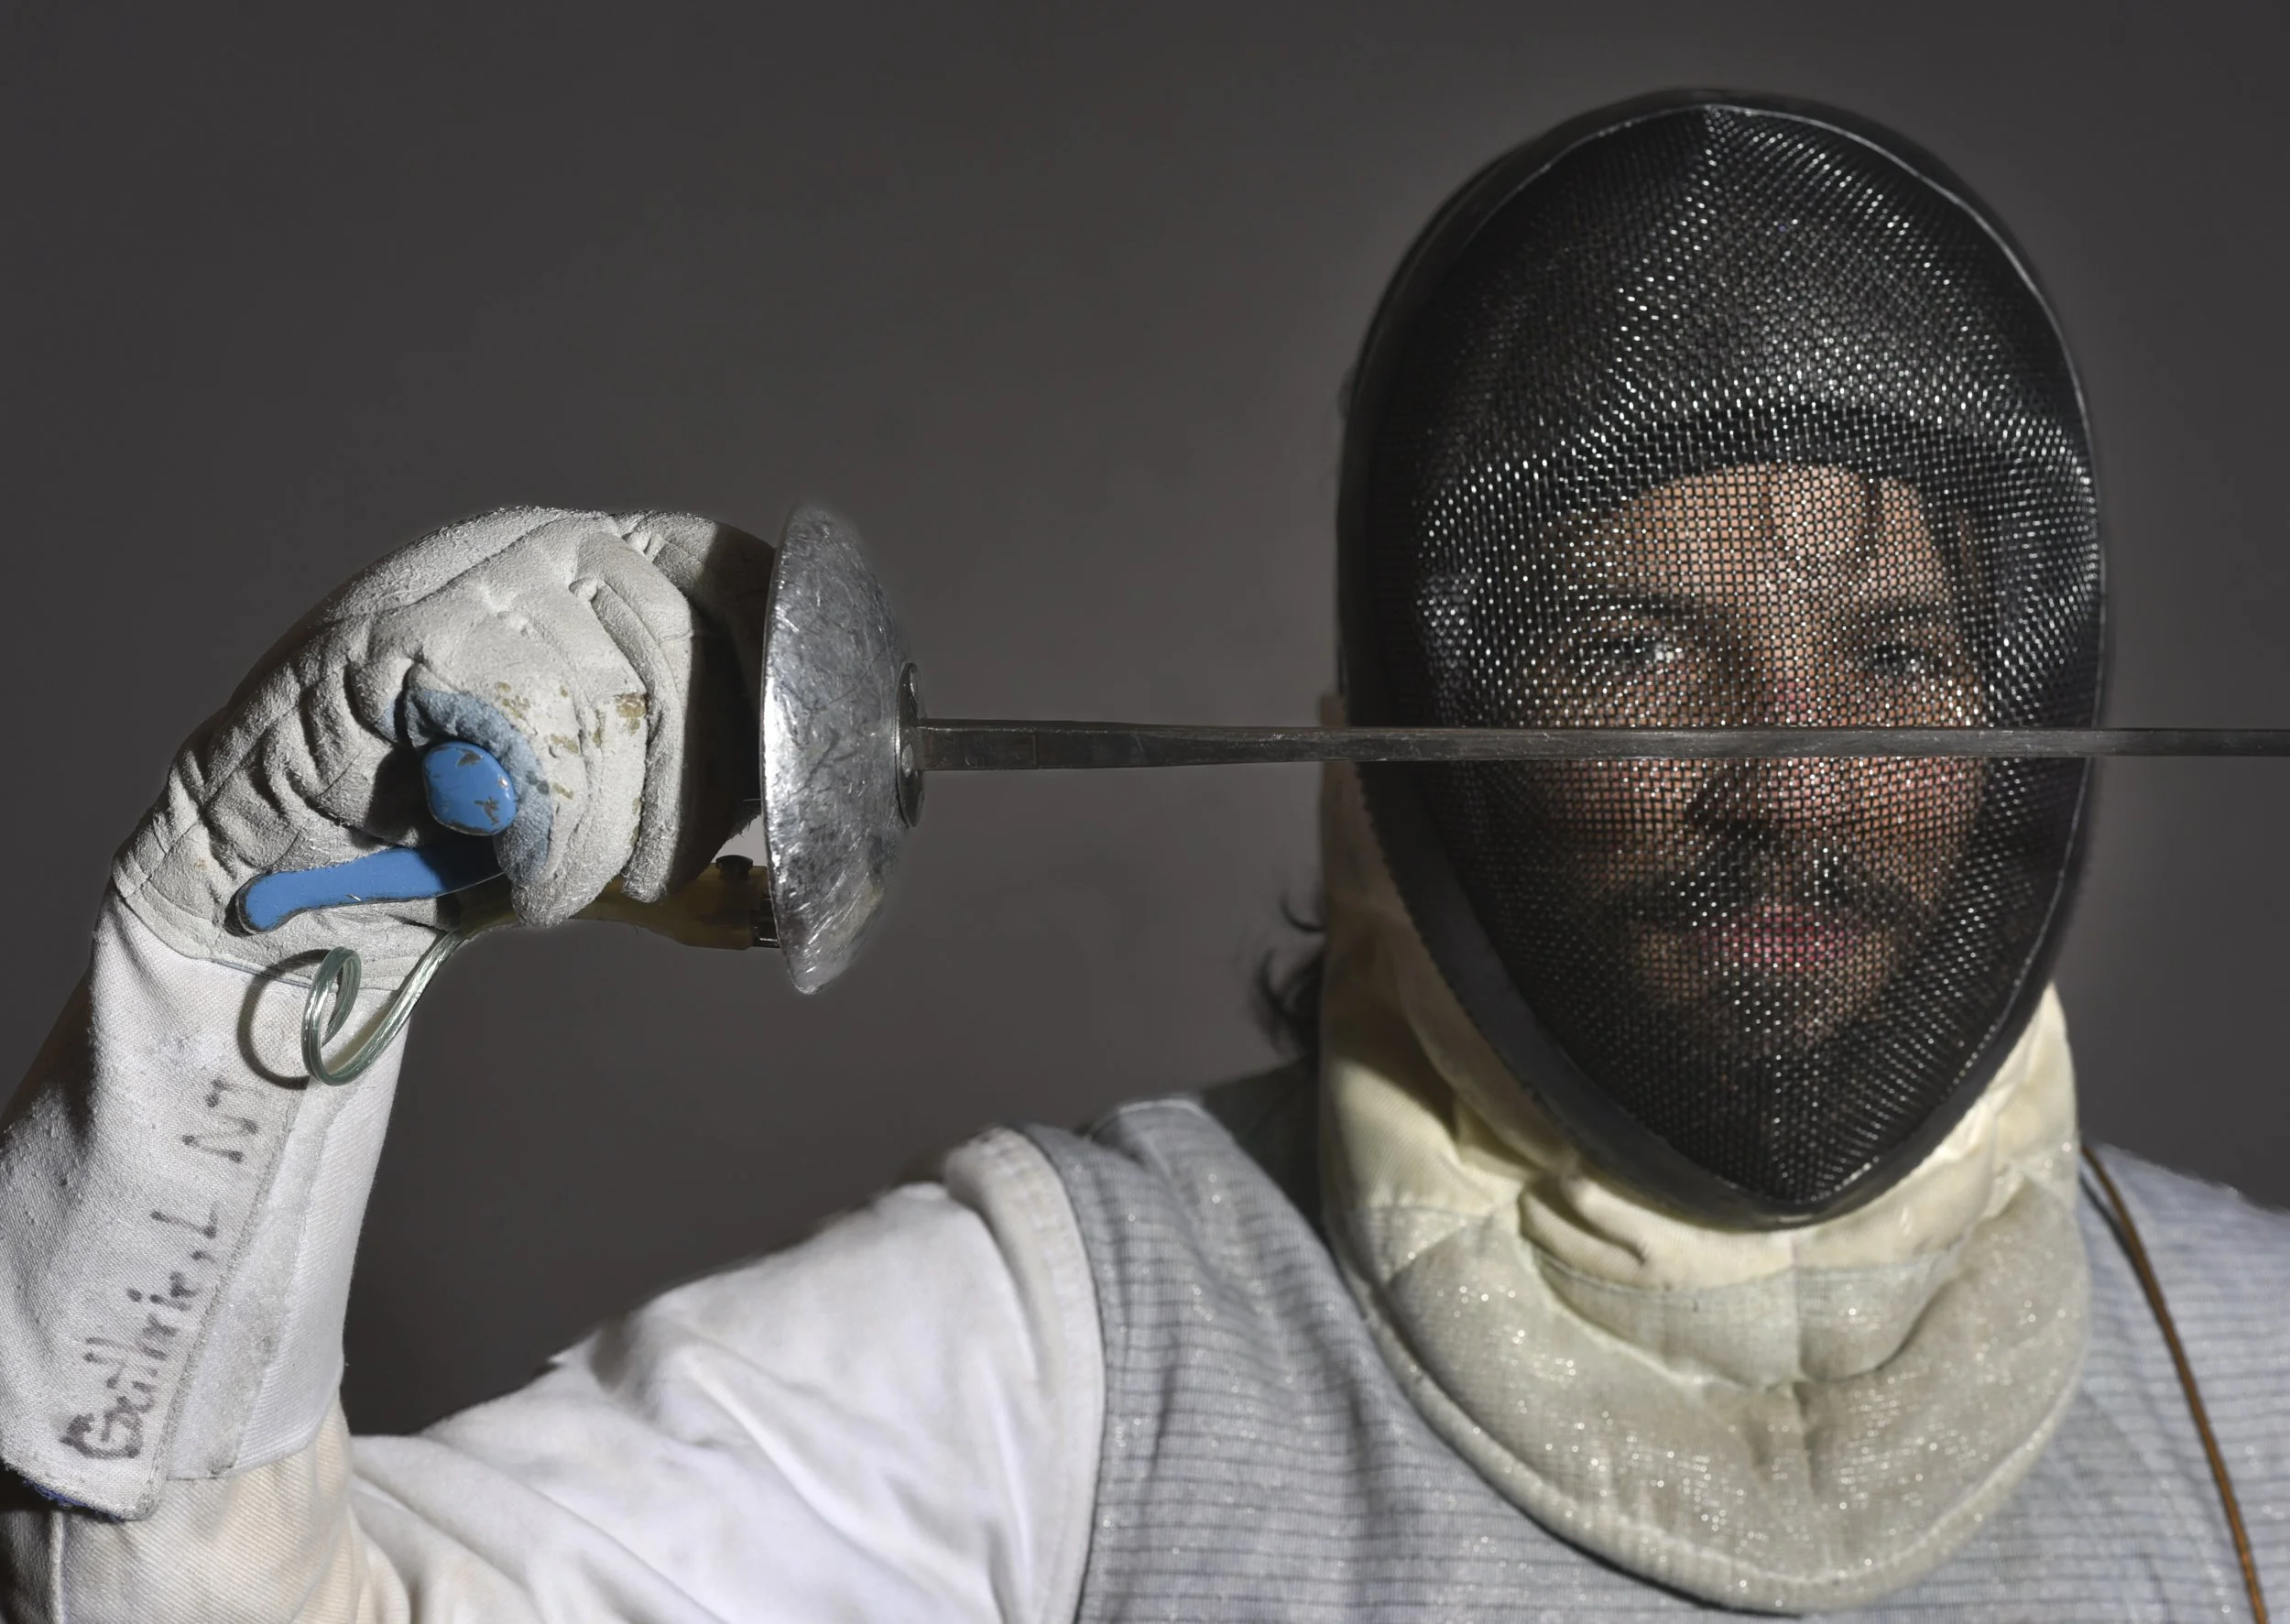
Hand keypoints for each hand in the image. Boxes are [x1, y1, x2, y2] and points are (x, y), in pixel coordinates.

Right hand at [112, 507, 773, 985]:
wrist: (293, 884)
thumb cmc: (460, 848)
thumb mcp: (614, 841)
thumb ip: (701, 837)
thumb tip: (799, 877)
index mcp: (605, 564)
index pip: (730, 568)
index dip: (773, 661)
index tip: (785, 762)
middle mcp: (542, 544)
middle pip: (684, 650)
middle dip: (693, 793)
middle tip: (655, 875)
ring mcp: (465, 577)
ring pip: (608, 702)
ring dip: (605, 835)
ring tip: (559, 885)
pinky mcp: (394, 636)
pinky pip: (530, 733)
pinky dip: (544, 833)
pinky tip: (513, 867)